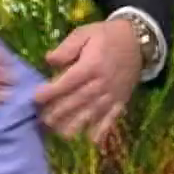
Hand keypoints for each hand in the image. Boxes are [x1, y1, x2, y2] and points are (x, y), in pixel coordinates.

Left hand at [34, 18, 142, 141]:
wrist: (137, 40)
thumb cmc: (105, 35)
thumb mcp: (84, 33)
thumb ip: (66, 47)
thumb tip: (49, 60)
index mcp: (91, 65)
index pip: (67, 82)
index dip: (50, 91)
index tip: (35, 98)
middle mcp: (101, 83)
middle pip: (77, 101)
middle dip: (59, 112)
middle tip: (42, 121)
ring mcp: (113, 94)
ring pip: (92, 113)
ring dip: (76, 125)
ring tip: (61, 134)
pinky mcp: (121, 100)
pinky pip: (112, 117)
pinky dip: (103, 129)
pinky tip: (92, 141)